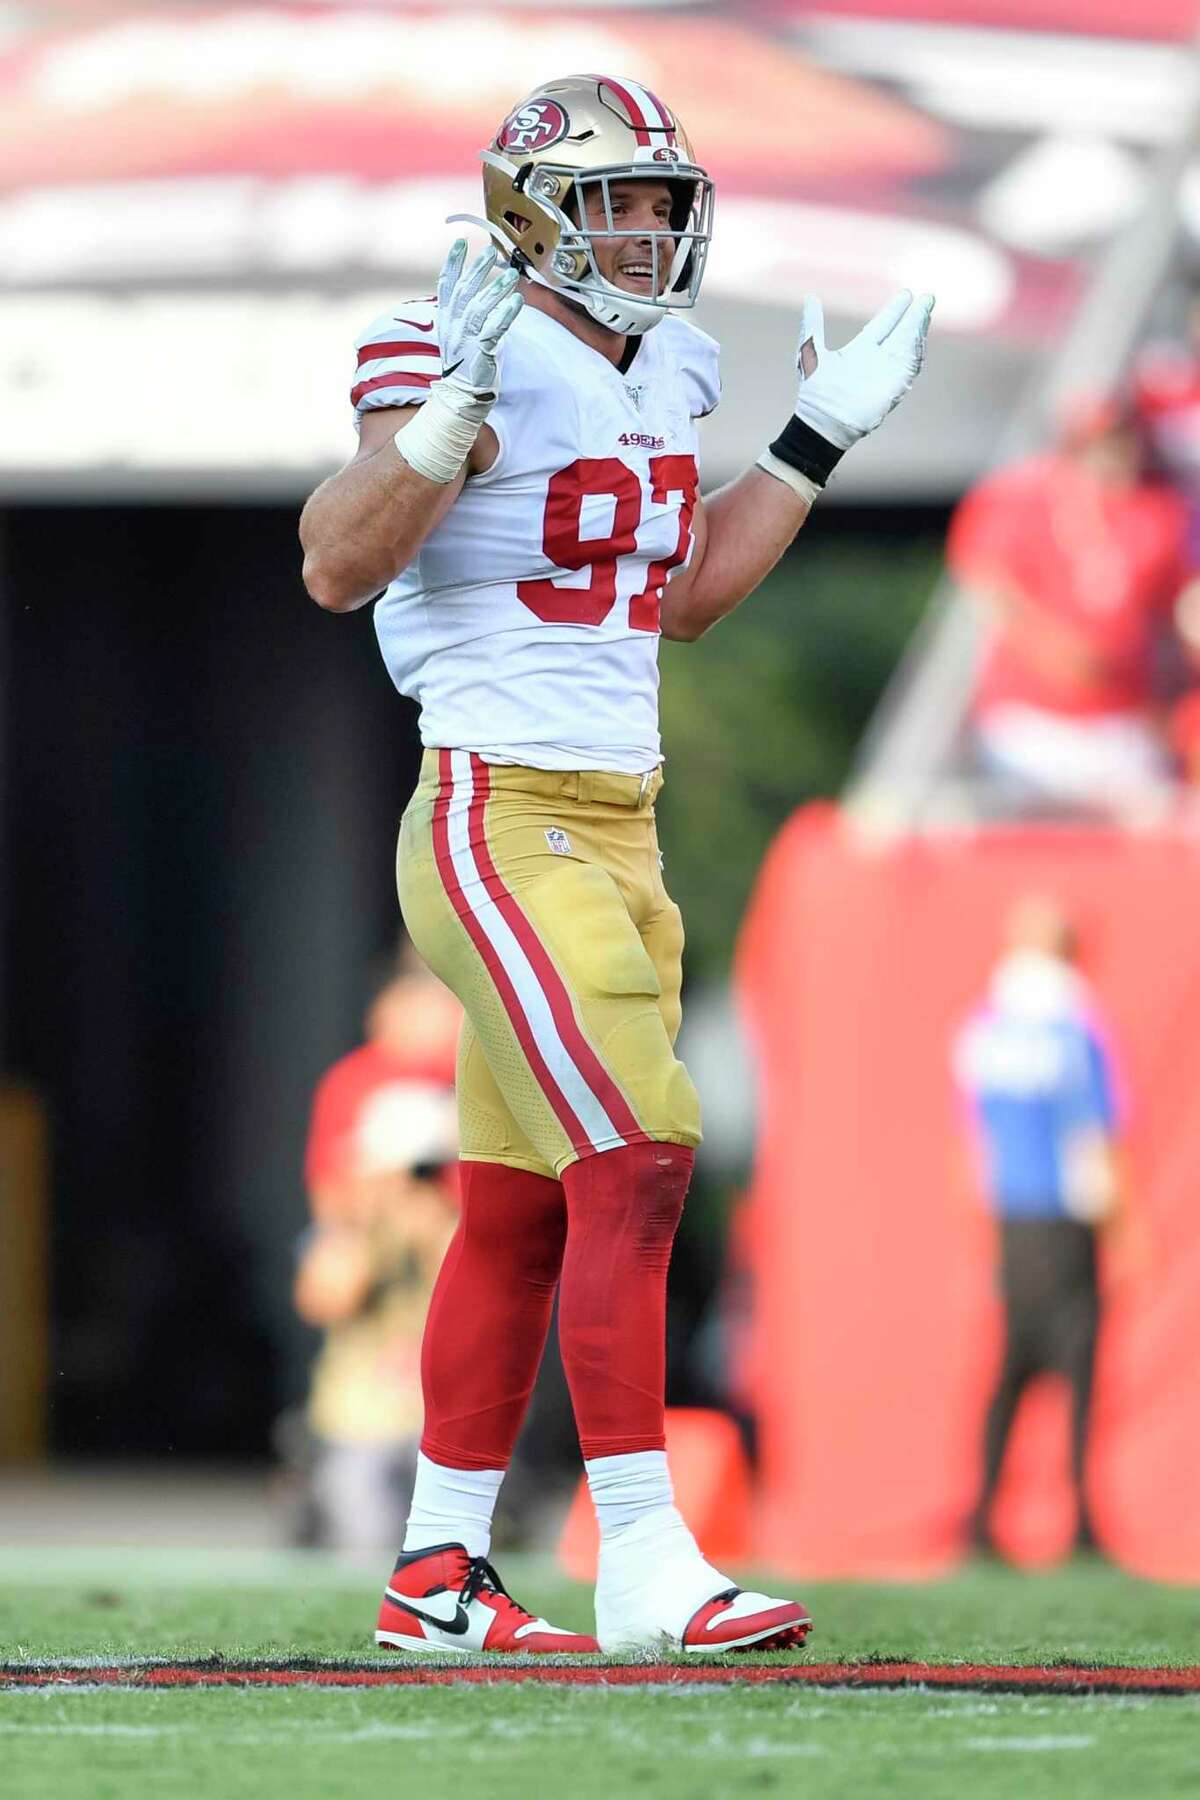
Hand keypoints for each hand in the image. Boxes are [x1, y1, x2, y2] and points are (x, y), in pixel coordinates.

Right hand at [436, 240, 522, 423]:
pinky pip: (493, 329)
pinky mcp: (481, 352)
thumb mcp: (460, 335)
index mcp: (446, 320)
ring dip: (497, 289)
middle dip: (477, 269)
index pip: (445, 285)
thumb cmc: (465, 365)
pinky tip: (516, 302)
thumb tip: (482, 294)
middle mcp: (453, 326)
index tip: (460, 244)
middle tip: (491, 251)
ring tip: (512, 275)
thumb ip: (466, 314)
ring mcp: (466, 339)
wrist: (461, 396)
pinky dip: (505, 314)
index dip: (452, 263)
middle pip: (464, 291)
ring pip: (480, 307)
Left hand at [791, 290, 933, 450]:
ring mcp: (886, 372)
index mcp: (859, 350)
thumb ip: (812, 324)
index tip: (907, 294)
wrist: (823, 422)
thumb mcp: (811, 350)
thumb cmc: (815, 392)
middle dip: (914, 316)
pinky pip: (910, 365)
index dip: (895, 310)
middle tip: (927, 298)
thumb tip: (810, 296)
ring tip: (926, 308)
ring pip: (908, 346)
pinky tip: (920, 333)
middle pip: (900, 333)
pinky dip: (916, 348)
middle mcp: (876, 360)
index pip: (882, 325)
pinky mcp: (894, 386)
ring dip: (919, 327)